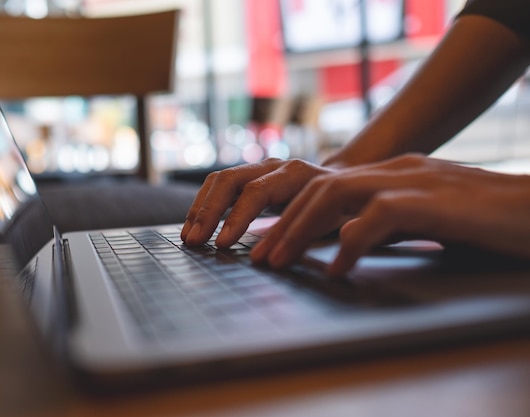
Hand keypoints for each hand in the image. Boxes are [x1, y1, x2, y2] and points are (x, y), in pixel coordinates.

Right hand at [181, 158, 333, 246]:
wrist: (344, 181)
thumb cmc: (342, 206)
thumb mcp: (336, 218)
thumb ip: (311, 233)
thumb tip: (278, 257)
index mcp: (295, 174)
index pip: (257, 192)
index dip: (237, 218)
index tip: (222, 245)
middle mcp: (273, 166)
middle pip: (229, 180)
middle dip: (208, 212)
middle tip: (195, 242)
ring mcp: (258, 168)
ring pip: (219, 181)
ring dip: (199, 209)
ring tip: (188, 237)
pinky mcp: (248, 177)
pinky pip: (218, 187)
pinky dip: (203, 206)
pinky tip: (194, 228)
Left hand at [249, 154, 529, 274]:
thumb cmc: (483, 221)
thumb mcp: (424, 218)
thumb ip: (386, 223)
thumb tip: (344, 244)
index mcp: (391, 173)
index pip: (326, 186)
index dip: (292, 214)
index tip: (269, 243)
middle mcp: (395, 169)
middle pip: (319, 187)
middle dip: (283, 222)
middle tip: (260, 256)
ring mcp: (412, 179)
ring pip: (335, 194)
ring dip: (301, 229)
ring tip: (279, 261)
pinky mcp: (430, 199)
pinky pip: (375, 216)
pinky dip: (349, 243)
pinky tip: (336, 269)